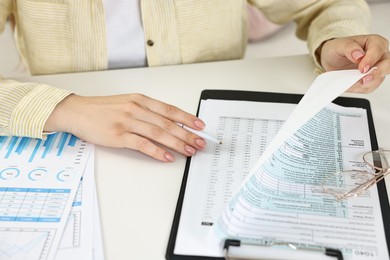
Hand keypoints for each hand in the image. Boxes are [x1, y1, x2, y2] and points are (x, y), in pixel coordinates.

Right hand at [44, 93, 207, 161]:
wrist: (77, 111)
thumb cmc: (102, 109)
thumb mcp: (127, 103)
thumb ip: (146, 112)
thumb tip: (168, 124)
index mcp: (140, 100)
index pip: (170, 110)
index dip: (187, 118)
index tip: (200, 126)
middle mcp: (136, 109)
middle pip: (168, 123)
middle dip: (187, 134)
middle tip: (200, 142)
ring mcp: (127, 122)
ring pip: (159, 133)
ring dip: (177, 143)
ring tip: (189, 151)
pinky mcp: (118, 135)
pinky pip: (142, 144)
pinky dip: (157, 151)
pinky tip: (167, 157)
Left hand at [319, 34, 389, 92]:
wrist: (330, 61)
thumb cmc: (337, 49)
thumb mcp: (339, 45)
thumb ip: (349, 48)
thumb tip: (359, 55)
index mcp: (374, 42)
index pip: (378, 50)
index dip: (371, 60)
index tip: (362, 68)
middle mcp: (379, 55)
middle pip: (387, 66)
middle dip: (375, 74)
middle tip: (363, 80)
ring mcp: (376, 69)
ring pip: (378, 79)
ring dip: (364, 84)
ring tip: (350, 83)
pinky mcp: (371, 80)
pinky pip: (369, 88)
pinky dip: (358, 88)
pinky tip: (349, 85)